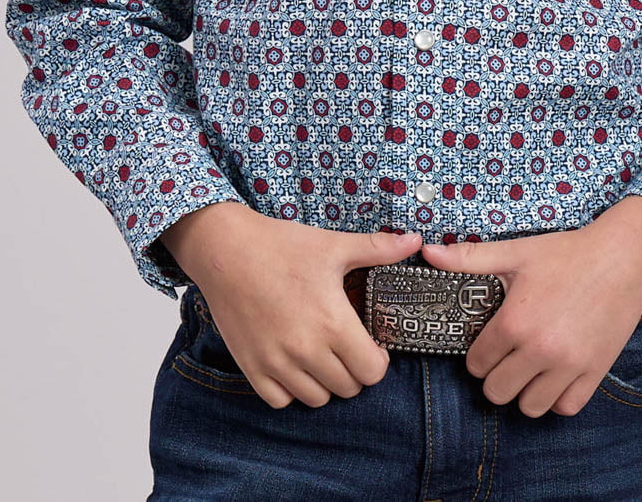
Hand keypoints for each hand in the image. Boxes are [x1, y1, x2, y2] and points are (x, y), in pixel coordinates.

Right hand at [161, 205, 422, 408]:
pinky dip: (291, 389)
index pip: (372, 372)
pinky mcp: (251, 368)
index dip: (377, 360)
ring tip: (322, 353)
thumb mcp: (333, 245)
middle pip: (347, 388)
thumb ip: (377, 249)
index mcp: (332, 322)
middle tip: (347, 346)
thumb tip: (415, 241)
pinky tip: (294, 362)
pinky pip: (281, 400)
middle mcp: (306, 350)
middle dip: (354, 370)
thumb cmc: (282, 246)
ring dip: (325, 382)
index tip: (371, 344)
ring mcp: (276, 363)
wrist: (226, 250)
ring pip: (317, 398)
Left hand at [420, 226, 641, 418]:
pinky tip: (555, 375)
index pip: (476, 365)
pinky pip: (566, 408)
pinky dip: (557, 398)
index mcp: (514, 322)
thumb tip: (428, 253)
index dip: (478, 355)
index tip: (488, 343)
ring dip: (525, 391)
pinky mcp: (595, 373)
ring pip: (530, 407)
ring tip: (530, 367)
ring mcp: (569, 366)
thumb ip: (469, 258)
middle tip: (507, 356)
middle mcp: (540, 350)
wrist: (621, 257)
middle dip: (497, 376)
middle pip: (498, 393)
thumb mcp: (515, 251)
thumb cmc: (566, 253)